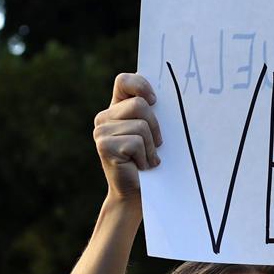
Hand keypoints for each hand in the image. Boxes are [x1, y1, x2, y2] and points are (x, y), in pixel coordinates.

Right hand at [94, 72, 163, 200]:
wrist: (136, 193)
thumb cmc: (148, 160)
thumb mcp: (151, 132)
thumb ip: (150, 112)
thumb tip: (172, 91)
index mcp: (115, 109)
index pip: (124, 80)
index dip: (140, 84)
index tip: (154, 100)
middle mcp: (104, 117)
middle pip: (139, 105)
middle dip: (155, 126)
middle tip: (156, 145)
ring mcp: (101, 131)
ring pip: (141, 126)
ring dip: (151, 146)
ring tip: (146, 159)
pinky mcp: (104, 146)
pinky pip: (137, 142)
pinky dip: (146, 156)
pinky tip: (140, 166)